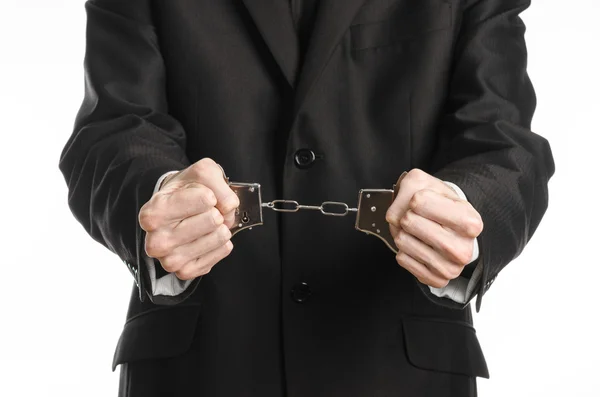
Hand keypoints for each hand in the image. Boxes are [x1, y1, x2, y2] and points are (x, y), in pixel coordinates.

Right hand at [138, 158, 239, 279]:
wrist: (175, 211)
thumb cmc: (186, 192)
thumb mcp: (200, 173)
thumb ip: (217, 182)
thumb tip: (229, 206)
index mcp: (153, 213)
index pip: (205, 199)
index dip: (210, 194)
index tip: (203, 196)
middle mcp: (156, 240)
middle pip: (213, 220)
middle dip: (216, 211)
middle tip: (206, 211)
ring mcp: (169, 260)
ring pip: (219, 237)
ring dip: (221, 227)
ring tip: (208, 224)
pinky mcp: (185, 272)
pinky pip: (221, 252)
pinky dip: (222, 243)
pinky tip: (210, 237)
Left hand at [385, 169, 482, 287]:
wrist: (450, 229)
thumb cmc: (438, 205)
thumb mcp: (426, 185)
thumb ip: (408, 189)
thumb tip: (395, 216)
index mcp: (470, 221)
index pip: (419, 201)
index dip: (415, 198)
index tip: (423, 201)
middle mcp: (464, 248)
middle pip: (409, 221)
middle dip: (406, 216)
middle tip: (417, 218)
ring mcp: (451, 268)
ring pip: (402, 241)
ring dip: (402, 233)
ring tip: (416, 232)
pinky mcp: (437, 280)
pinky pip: (402, 259)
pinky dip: (403, 250)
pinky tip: (417, 246)